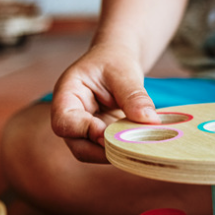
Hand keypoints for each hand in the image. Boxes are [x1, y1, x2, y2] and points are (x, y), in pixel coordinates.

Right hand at [50, 43, 159, 162]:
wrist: (118, 62)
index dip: (84, 130)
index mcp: (67, 96)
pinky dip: (124, 150)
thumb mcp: (124, 72)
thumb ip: (134, 96)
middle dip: (102, 150)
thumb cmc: (114, 61)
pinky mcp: (102, 137)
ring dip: (116, 152)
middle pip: (78, 146)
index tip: (106, 131)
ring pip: (94, 153)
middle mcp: (73, 117)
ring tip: (139, 142)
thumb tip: (150, 121)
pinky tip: (140, 143)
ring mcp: (86, 130)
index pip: (64, 122)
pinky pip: (109, 151)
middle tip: (130, 146)